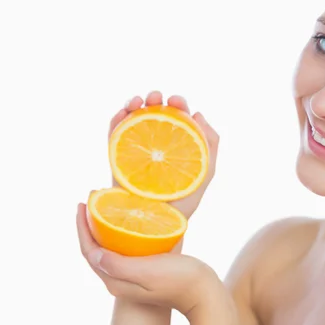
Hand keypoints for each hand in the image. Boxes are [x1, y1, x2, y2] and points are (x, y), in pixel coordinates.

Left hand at [77, 203, 221, 314]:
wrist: (203, 293)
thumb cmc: (179, 281)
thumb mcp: (147, 272)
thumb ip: (119, 265)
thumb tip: (94, 253)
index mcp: (116, 281)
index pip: (89, 252)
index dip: (82, 228)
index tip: (81, 205)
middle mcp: (120, 279)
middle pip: (96, 250)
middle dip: (89, 225)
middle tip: (90, 200)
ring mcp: (133, 275)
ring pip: (110, 248)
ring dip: (103, 227)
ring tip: (104, 205)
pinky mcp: (145, 269)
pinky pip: (125, 248)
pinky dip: (120, 232)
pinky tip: (127, 220)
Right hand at [108, 91, 219, 218]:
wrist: (157, 227)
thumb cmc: (183, 204)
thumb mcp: (206, 173)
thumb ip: (211, 144)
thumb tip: (200, 115)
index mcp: (176, 145)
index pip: (177, 117)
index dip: (177, 104)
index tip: (177, 101)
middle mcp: (155, 145)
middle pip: (153, 114)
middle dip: (154, 98)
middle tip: (156, 97)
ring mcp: (135, 151)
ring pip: (132, 120)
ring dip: (133, 103)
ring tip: (138, 101)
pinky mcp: (116, 161)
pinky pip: (113, 135)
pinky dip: (116, 120)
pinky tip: (122, 113)